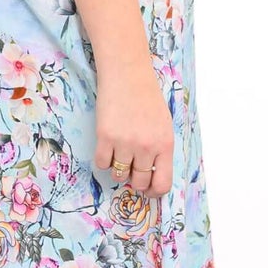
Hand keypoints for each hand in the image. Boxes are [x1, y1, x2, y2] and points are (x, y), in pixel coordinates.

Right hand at [94, 57, 174, 197]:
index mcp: (165, 145)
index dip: (153, 192)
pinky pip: (102, 163)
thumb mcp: (163, 125)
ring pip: (119, 174)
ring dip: (118, 168)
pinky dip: (104, 159)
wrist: (127, 75)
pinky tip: (108, 145)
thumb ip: (159, 150)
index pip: (162, 183)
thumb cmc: (147, 98)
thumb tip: (151, 176)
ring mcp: (125, 143)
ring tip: (119, 151)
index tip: (147, 190)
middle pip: (138, 182)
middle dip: (133, 180)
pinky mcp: (105, 136)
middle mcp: (147, 147)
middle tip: (130, 168)